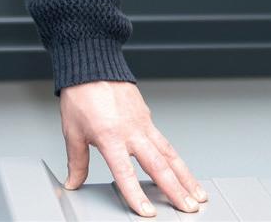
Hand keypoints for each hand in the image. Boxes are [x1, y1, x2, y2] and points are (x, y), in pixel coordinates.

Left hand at [60, 79, 205, 216]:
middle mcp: (131, 131)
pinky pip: (164, 141)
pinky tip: (183, 171)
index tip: (148, 212)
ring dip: (185, 176)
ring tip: (198, 195)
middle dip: (175, 190)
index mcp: (109, 136)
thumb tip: (73, 182)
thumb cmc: (80, 94)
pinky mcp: (147, 116)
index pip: (125, 172)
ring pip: (169, 153)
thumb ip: (77, 161)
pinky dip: (176, 158)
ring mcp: (142, 123)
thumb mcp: (72, 130)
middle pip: (158, 165)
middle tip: (189, 208)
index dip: (136, 194)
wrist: (91, 63)